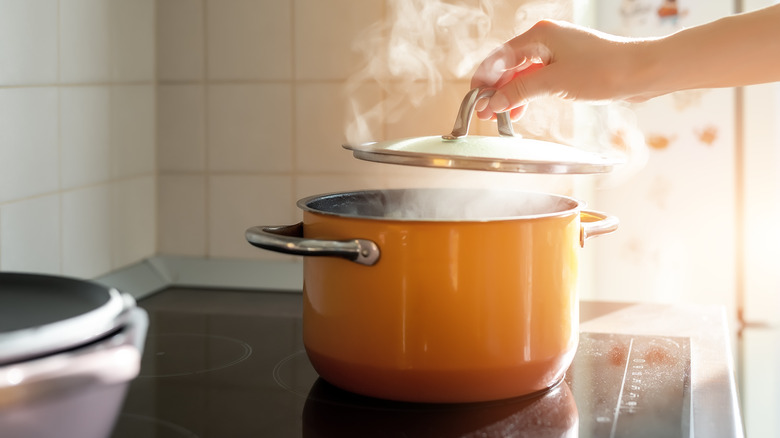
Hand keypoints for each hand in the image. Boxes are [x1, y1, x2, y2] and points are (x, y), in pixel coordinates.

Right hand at [471, 20, 652, 120]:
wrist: (641, 72)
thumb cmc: (603, 70)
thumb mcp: (553, 82)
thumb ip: (519, 91)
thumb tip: (493, 102)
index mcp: (540, 35)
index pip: (500, 57)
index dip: (484, 80)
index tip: (474, 99)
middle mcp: (547, 40)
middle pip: (509, 66)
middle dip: (495, 90)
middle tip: (483, 113)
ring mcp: (558, 53)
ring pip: (523, 74)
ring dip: (510, 95)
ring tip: (498, 116)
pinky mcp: (569, 66)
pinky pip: (539, 79)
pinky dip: (527, 94)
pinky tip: (519, 110)